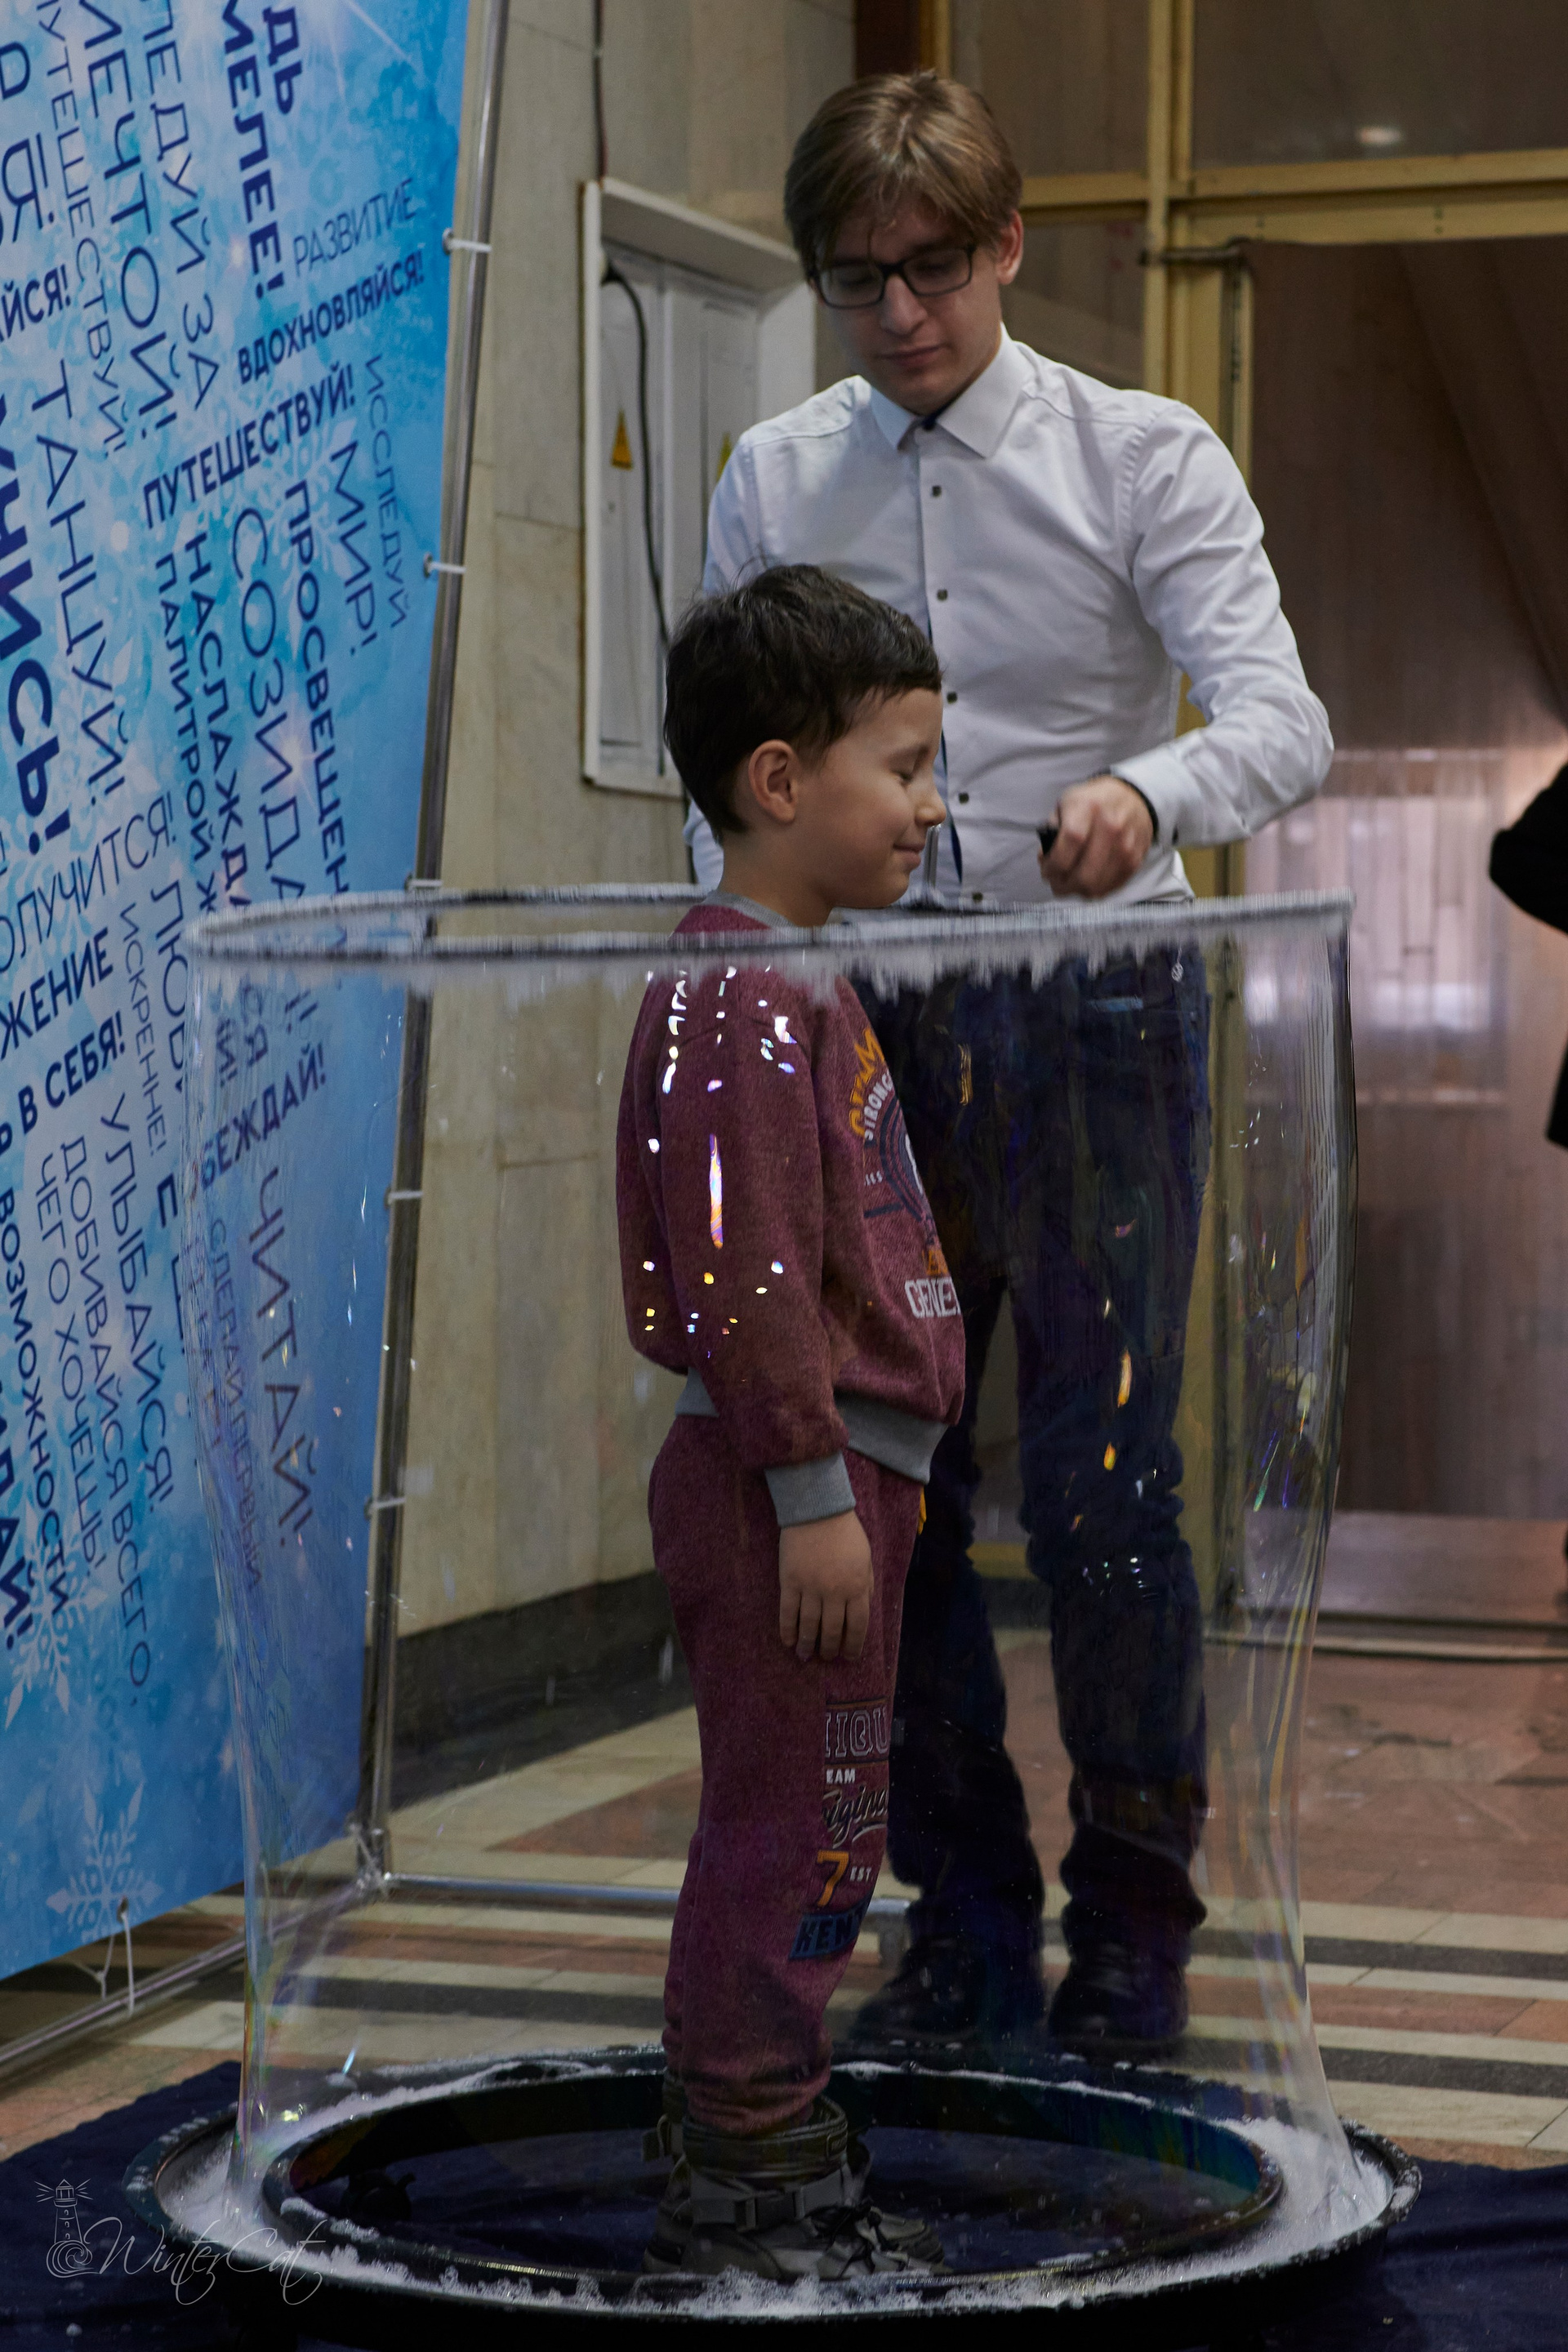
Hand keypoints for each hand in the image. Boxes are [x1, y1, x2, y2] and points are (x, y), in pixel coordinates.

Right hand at [778, 1510, 873, 1662]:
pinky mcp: (790, 1582)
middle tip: (827, 1657)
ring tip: (806, 1656)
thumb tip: (866, 1606)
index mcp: (857, 1587)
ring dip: (808, 1644)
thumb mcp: (865, 1558)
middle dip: (830, 1648)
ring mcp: (811, 1588)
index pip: (858, 1626)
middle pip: (833, 1630)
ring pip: (809, 1626)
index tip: (849, 1657)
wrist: (817, 1510)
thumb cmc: (845, 1532)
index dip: (854, 1645)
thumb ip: (867, 1584)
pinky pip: (788, 1612)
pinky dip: (787, 1630)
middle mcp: (835, 1592)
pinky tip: (788, 1641)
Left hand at [1040, 776, 1153, 898]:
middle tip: (1054, 882)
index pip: (1071, 841)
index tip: (1046, 869)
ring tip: (1068, 883)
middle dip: (1062, 885)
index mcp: (1089, 806)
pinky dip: (1092, 890)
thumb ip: (1051, 830)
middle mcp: (1111, 826)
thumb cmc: (1095, 802)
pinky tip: (1085, 881)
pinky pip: (1109, 888)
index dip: (1054, 863)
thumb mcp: (1067, 802)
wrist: (1133, 798)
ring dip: (1076, 890)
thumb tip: (1045, 860)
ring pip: (1095, 887)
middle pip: (1084, 874)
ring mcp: (1125, 846)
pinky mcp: (1134, 862)